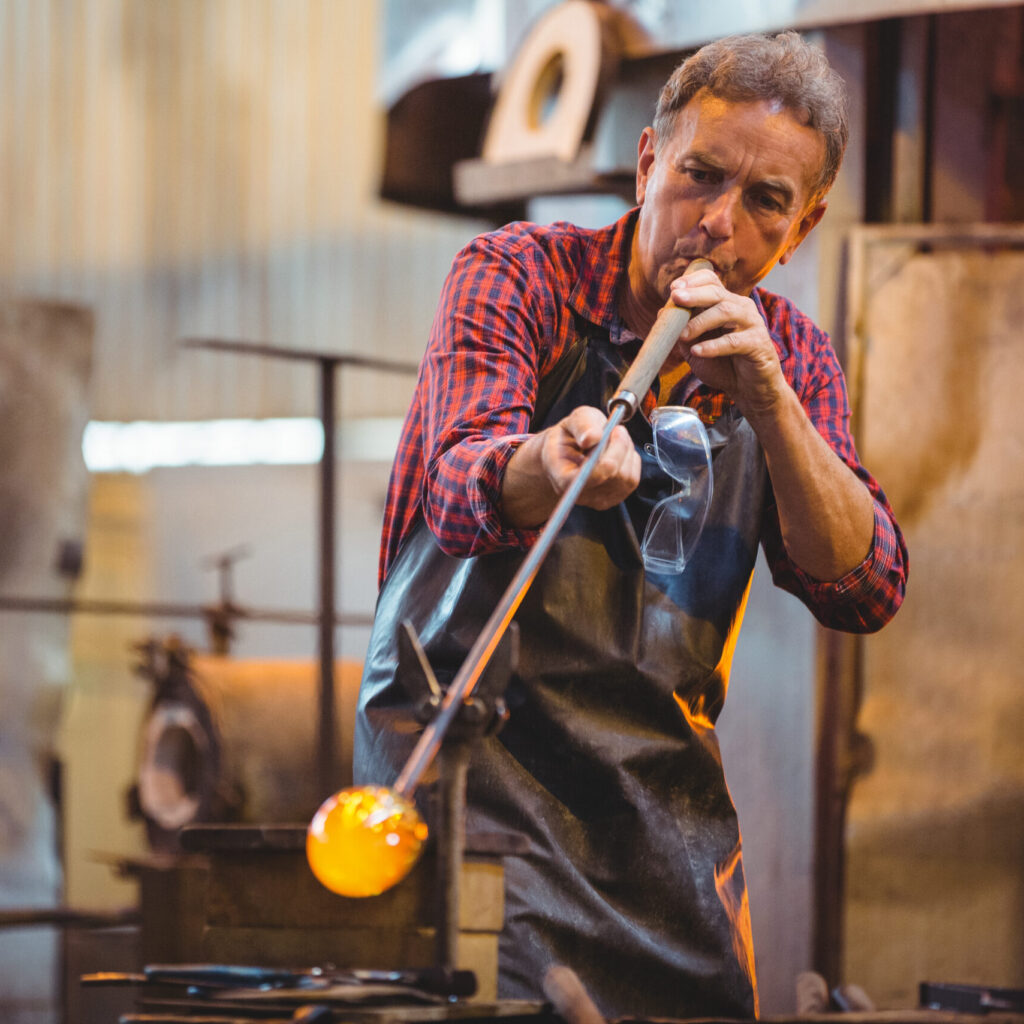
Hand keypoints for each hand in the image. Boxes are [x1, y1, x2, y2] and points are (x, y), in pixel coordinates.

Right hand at [501, 406, 640, 527]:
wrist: (568, 451)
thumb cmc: (569, 437)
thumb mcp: (572, 421)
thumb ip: (581, 425)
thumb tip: (593, 438)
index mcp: (563, 478)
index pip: (591, 477)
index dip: (609, 455)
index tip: (614, 431)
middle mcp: (581, 494)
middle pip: (614, 475)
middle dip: (620, 446)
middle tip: (616, 428)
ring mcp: (599, 500)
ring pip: (626, 476)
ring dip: (626, 451)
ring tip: (614, 439)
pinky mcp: (614, 498)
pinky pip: (632, 479)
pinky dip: (630, 460)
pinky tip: (617, 451)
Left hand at [669, 267, 788, 419]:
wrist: (748, 388)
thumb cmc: (723, 364)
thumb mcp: (695, 347)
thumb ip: (681, 330)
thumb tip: (662, 313)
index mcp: (726, 303)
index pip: (711, 281)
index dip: (693, 281)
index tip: (673, 289)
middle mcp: (740, 308)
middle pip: (717, 292)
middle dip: (694, 294)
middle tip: (676, 298)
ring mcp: (752, 323)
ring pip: (726, 312)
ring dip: (700, 322)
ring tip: (683, 335)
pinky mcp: (758, 343)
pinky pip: (733, 341)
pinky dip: (713, 346)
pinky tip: (698, 351)